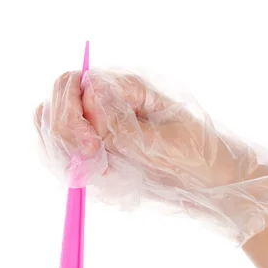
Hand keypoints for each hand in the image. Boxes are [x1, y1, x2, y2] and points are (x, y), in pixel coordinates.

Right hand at [36, 70, 267, 244]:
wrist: (211, 183)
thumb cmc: (198, 157)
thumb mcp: (166, 143)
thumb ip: (124, 126)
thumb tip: (89, 98)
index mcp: (126, 89)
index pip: (72, 84)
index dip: (72, 115)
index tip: (91, 148)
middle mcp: (107, 104)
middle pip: (56, 105)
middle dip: (65, 135)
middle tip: (94, 162)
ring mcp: (100, 129)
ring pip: (56, 133)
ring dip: (68, 156)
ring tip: (103, 172)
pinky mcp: (100, 154)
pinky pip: (69, 157)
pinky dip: (76, 170)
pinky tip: (102, 178)